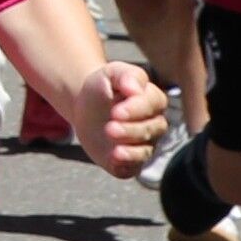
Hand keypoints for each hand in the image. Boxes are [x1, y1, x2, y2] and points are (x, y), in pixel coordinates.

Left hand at [79, 60, 167, 178]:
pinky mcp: (129, 161)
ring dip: (131, 152)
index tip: (116, 111)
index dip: (136, 110)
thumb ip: (126, 75)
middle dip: (131, 131)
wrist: (86, 106)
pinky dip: (125, 167)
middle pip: (150, 130)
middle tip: (110, 128)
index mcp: (153, 100)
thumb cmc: (104, 87)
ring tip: (114, 151)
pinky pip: (132, 168)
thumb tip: (135, 89)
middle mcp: (154, 124)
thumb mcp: (111, 73)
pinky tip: (114, 162)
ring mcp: (143, 144)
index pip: (152, 105)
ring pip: (145, 152)